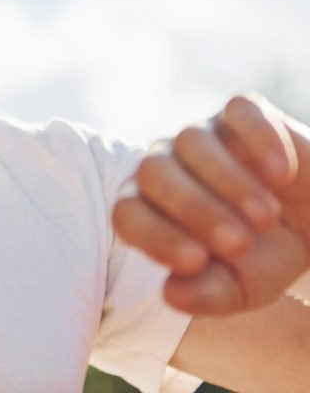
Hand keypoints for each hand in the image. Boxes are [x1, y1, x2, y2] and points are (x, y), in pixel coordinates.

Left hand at [113, 94, 309, 314]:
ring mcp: (202, 134)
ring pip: (192, 141)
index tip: (196, 261)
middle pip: (154, 172)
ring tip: (265, 218)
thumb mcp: (240, 287)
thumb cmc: (263, 257)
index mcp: (152, 206)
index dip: (154, 235)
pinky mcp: (241, 113)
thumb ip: (206, 294)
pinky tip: (280, 173)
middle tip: (238, 243)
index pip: (127, 212)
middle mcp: (168, 164)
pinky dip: (259, 139)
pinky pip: (238, 112)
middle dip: (194, 209)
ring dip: (228, 181)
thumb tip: (172, 296)